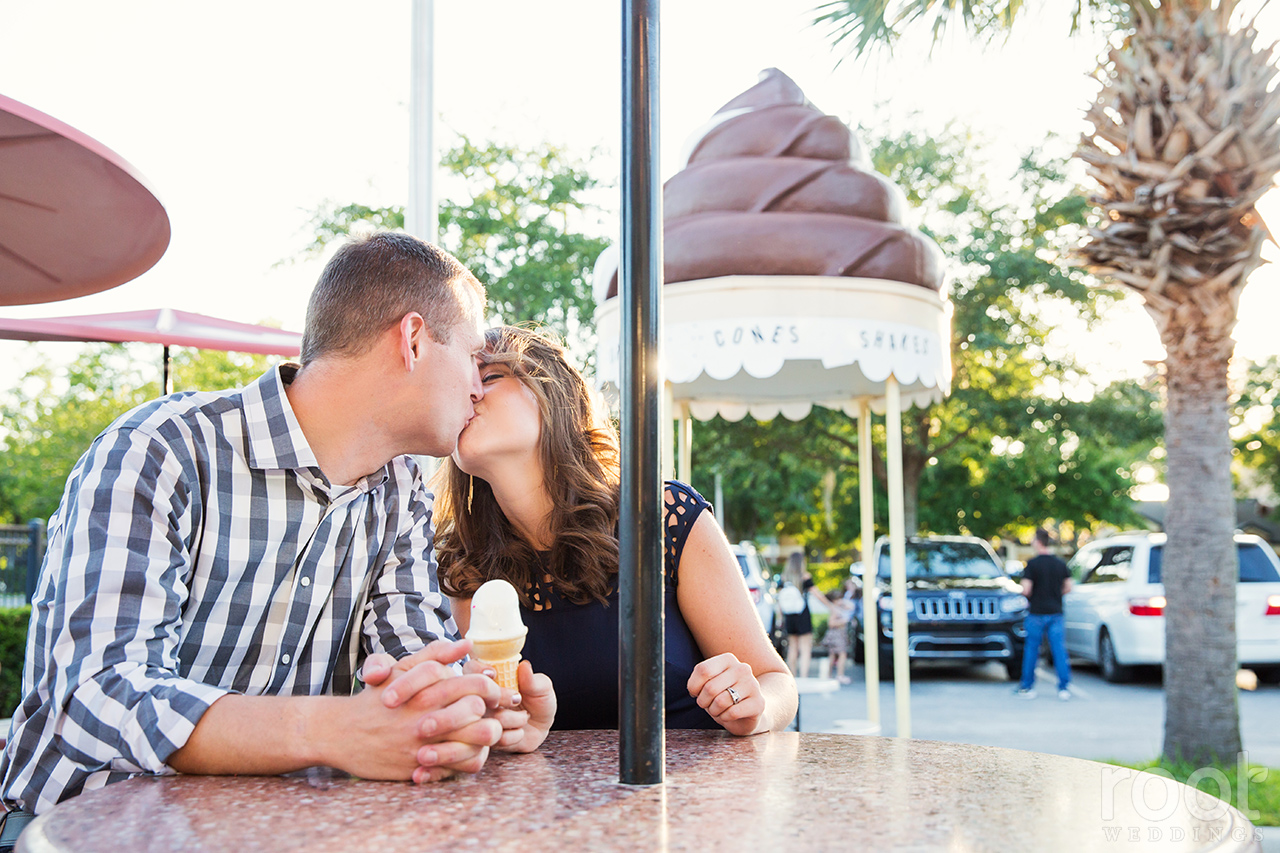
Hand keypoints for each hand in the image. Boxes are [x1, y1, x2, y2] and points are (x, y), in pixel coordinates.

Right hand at [359, 639, 503, 779]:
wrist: (340, 732)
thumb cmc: (376, 697)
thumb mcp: (403, 669)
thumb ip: (436, 654)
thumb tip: (467, 643)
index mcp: (429, 690)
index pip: (477, 687)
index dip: (493, 690)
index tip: (494, 695)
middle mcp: (428, 717)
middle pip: (480, 717)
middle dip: (494, 716)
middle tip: (494, 717)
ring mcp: (424, 745)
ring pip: (474, 746)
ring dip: (484, 741)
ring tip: (483, 737)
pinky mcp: (418, 767)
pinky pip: (457, 769)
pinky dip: (468, 762)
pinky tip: (466, 753)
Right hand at [461, 659, 555, 752]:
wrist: (541, 728)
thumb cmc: (538, 700)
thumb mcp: (542, 687)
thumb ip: (532, 680)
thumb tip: (524, 666)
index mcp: (489, 679)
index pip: (471, 668)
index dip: (478, 669)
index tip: (494, 674)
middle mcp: (478, 699)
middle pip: (473, 695)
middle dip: (500, 697)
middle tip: (518, 698)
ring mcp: (479, 721)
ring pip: (487, 719)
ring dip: (513, 719)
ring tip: (525, 716)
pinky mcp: (484, 742)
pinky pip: (495, 739)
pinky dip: (514, 735)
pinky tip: (520, 731)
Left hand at [687, 653, 764, 736]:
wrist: (749, 710)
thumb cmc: (723, 695)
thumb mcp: (709, 683)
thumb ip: (700, 680)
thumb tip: (693, 689)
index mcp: (728, 659)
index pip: (703, 670)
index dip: (693, 686)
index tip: (695, 693)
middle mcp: (742, 668)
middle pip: (710, 688)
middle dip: (703, 702)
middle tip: (707, 704)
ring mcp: (752, 685)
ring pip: (720, 702)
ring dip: (714, 711)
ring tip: (719, 710)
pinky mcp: (758, 703)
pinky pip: (732, 713)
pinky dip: (725, 718)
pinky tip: (729, 715)